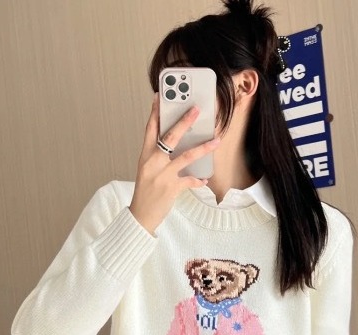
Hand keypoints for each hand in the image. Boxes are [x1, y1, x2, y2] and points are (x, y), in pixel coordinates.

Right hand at [129, 93, 220, 233]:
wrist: (141, 215)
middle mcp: (153, 162)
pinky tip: (204, 179)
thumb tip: (177, 143)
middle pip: (170, 137)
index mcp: (145, 156)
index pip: (150, 129)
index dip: (155, 112)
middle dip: (184, 122)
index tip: (160, 97)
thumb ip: (158, 156)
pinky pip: (190, 180)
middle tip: (196, 110)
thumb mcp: (147, 170)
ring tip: (216, 140)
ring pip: (186, 156)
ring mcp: (162, 175)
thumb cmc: (146, 191)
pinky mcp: (171, 188)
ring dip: (203, 147)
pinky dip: (198, 180)